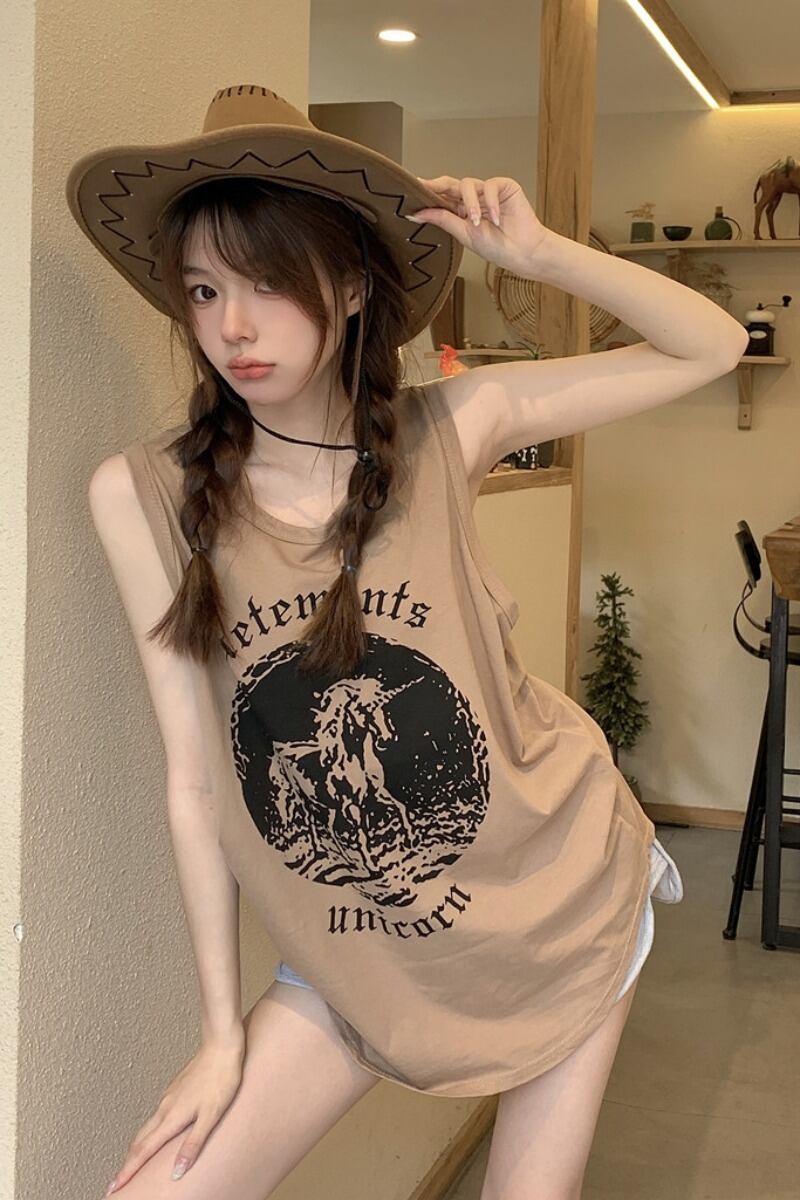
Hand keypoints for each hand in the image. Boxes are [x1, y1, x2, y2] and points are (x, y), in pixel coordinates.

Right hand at [106, 1031, 244, 1192]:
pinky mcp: (175, 1089)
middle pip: (140, 1140)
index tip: (114, 1187)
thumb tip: (176, 1172)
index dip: (128, 1170)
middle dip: (128, 1162)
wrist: (221, 1046)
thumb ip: (193, 1144)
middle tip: (117, 1181)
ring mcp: (169, 1096)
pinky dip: (149, 1130)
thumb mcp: (211, 1116)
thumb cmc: (221, 1079)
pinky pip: (156, 1115)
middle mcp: (165, 1107)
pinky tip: (156, 1132)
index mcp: (172, 1117)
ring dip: (137, 1147)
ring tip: (133, 1161)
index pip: (144, 1150)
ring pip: (147, 1126)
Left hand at [406, 175, 549, 273]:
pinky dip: (490, 203)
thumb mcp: (464, 234)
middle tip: (424, 186)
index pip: (441, 197)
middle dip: (436, 185)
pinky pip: (489, 186)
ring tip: (476, 223)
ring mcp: (487, 191)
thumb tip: (417, 214)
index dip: (427, 192)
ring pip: (468, 185)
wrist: (523, 252)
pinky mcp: (503, 186)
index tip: (411, 191)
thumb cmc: (497, 247)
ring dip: (470, 204)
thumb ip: (443, 219)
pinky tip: (496, 219)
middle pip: (450, 184)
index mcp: (461, 211)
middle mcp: (473, 198)